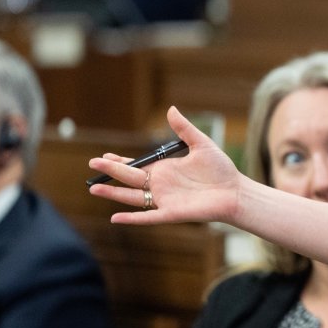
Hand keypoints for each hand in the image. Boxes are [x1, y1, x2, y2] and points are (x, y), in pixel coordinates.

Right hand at [88, 106, 244, 224]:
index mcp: (165, 169)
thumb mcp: (202, 144)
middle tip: (92, 165)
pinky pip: (147, 217)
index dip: (119, 162)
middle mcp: (160, 185)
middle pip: (129, 179)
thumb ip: (184, 129)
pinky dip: (132, 218)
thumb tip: (171, 109)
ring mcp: (164, 200)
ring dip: (113, 194)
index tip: (103, 157)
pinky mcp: (171, 213)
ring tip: (93, 189)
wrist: (235, 191)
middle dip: (111, 172)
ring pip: (132, 197)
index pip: (136, 166)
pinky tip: (115, 218)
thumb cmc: (221, 170)